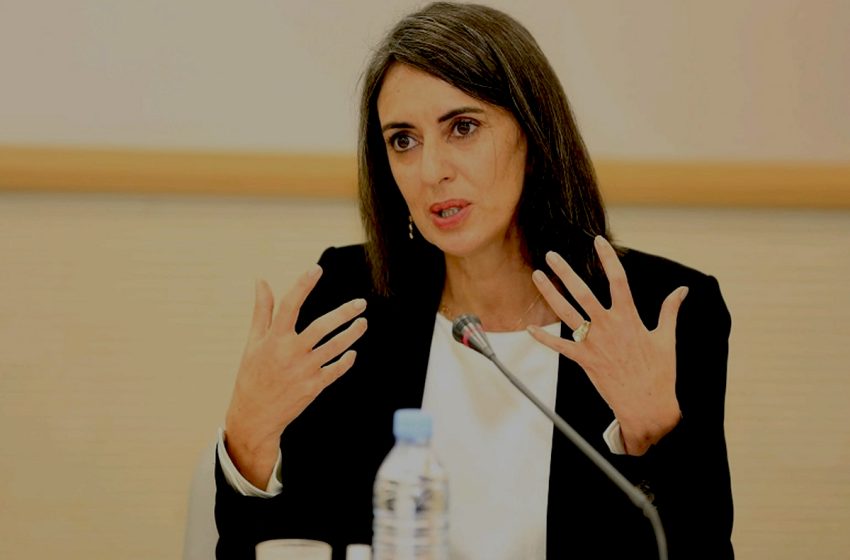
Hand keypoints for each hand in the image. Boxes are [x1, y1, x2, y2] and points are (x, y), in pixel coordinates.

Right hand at [224, 265, 367, 485]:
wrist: (254, 417)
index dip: (303, 285)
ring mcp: (304, 371)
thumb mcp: (253, 342)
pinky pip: (335, 370)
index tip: (316, 269)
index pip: (289, 305)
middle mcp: (290, 353)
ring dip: (352, 334)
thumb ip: (262, 310)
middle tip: (361, 303)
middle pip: (321, 327)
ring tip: (363, 322)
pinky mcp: (314, 387)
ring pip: (335, 348)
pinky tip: (352, 351)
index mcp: (273, 339)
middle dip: (343, 313)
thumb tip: (261, 281)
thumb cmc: (252, 375)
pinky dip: (346, 360)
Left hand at [527, 236, 686, 454]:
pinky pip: (560, 347)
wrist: (648, 406)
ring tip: (537, 277)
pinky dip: (544, 339)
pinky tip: (530, 328)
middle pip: (582, 292)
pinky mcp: (585, 361)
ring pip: (566, 313)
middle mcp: (608, 326)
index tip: (598, 241)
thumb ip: (670, 311)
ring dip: (550, 294)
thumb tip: (683, 290)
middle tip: (551, 255)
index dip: (607, 258)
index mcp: (629, 318)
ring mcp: (594, 343)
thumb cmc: (660, 373)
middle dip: (565, 271)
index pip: (617, 279)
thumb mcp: (667, 339)